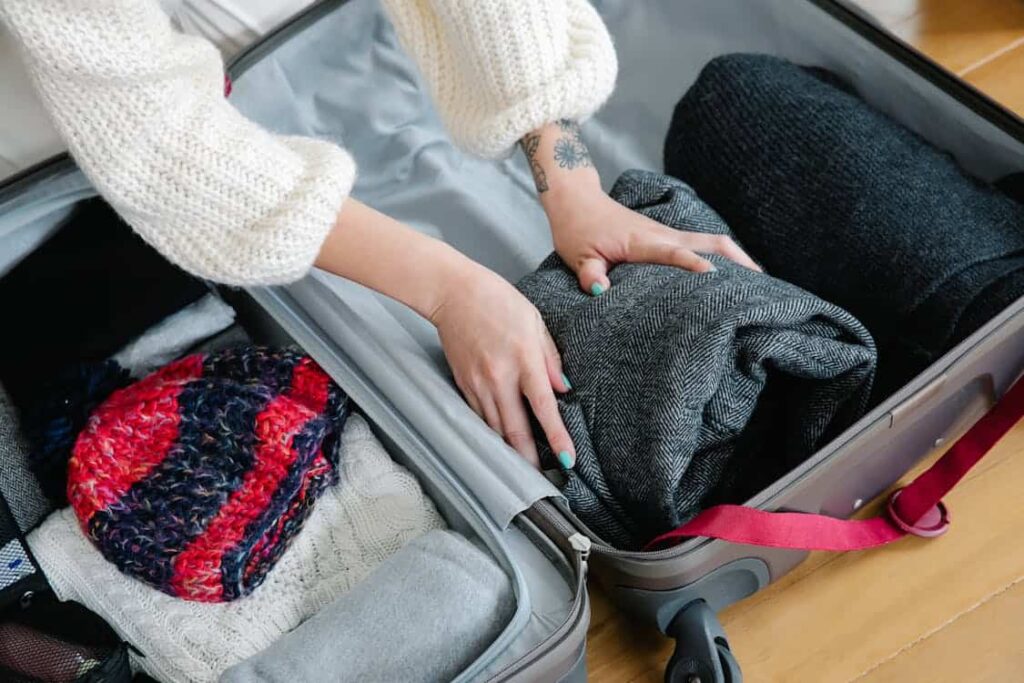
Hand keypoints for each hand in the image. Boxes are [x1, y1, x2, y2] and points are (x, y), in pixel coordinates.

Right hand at [317, 199, 572, 467]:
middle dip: (529, 460)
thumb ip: (550, 357)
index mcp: (523, 358)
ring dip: (509, 451)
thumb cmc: (498, 301)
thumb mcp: (534, 321)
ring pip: (495, 428)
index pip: (544, 407)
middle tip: (541, 482)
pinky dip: (492, 432)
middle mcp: (499, 377)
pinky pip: (480, 416)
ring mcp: (478, 383)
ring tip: (524, 469)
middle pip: (515, 429)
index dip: (556, 437)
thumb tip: (564, 388)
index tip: (567, 460)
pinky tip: (502, 443)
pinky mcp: (463, 384)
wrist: (453, 292)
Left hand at [520, 120, 759, 294]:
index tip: (715, 278)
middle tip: (763, 284)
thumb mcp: (578, 256)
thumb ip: (590, 275)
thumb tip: (600, 291)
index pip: (674, 253)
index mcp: (642, 241)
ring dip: (736, 257)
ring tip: (760, 281)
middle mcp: (662, 234)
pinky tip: (732, 273)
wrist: (577, 200)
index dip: (694, 265)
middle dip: (737, 260)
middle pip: (710, 242)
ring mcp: (667, 233)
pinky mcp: (666, 236)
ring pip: (711, 241)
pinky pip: (701, 243)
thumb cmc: (577, 229)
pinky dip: (721, 254)